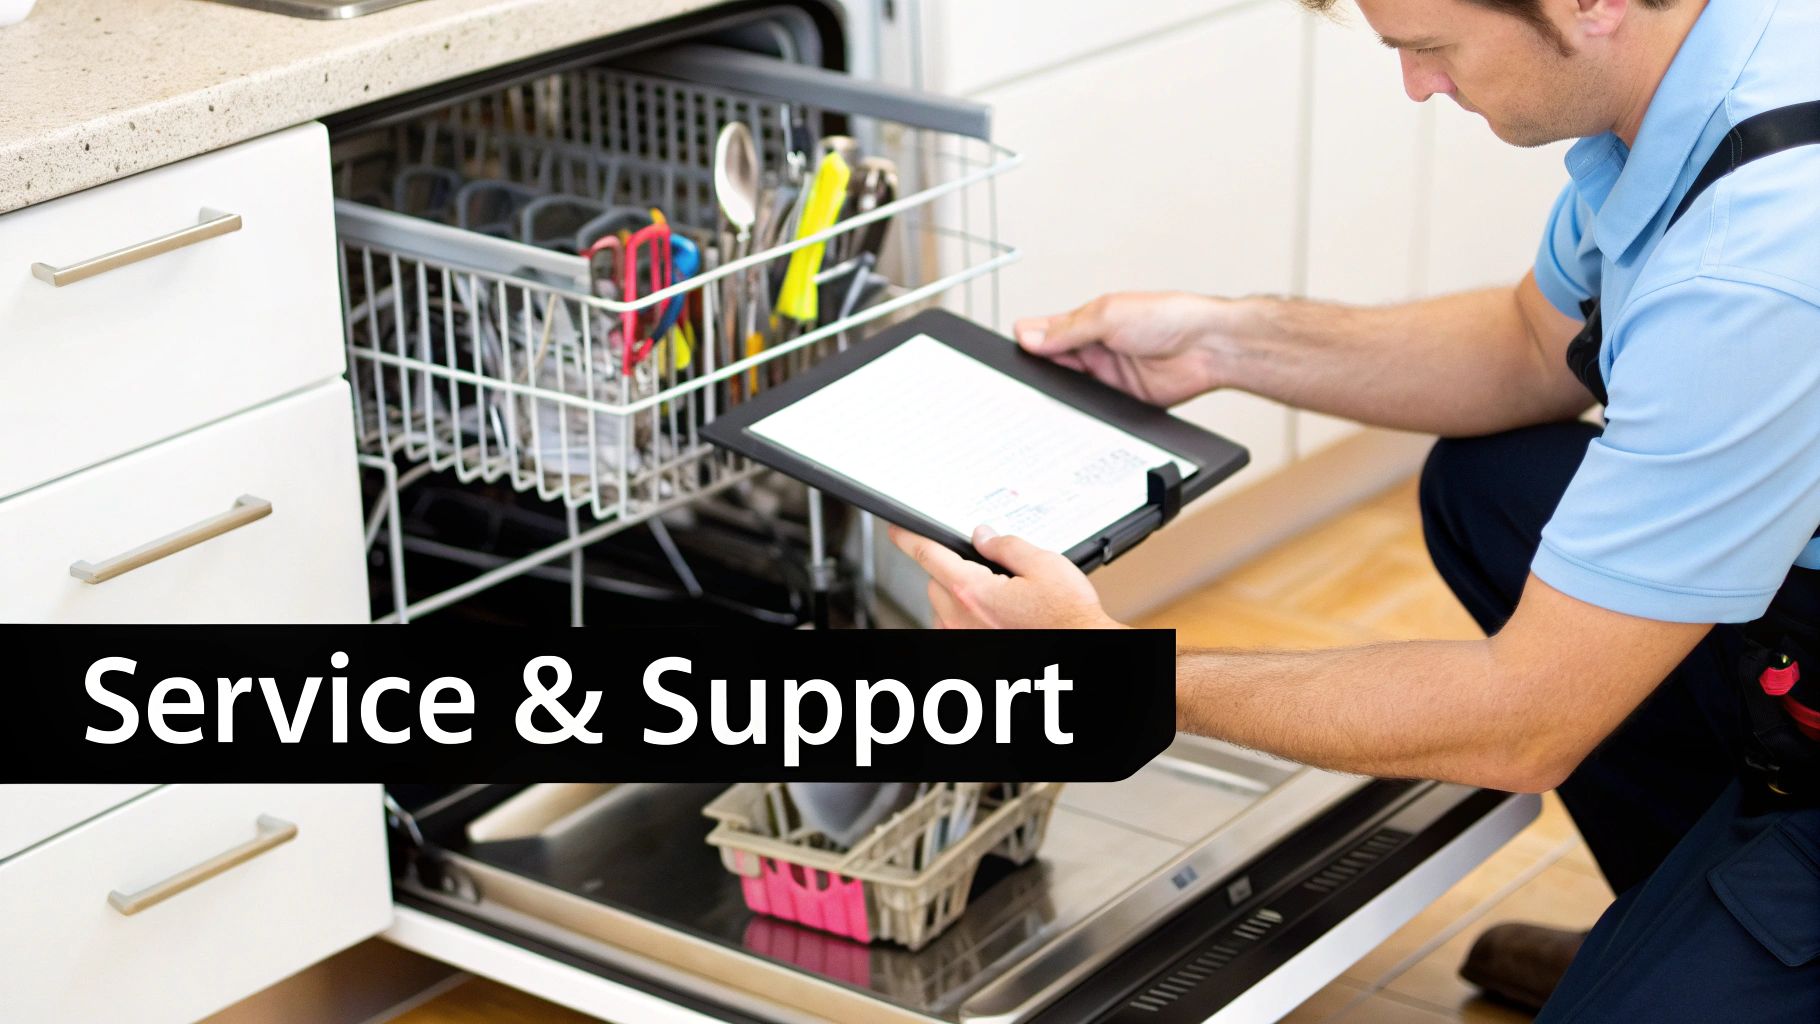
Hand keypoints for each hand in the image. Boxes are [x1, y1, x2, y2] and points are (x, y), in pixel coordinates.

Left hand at [890, 524, 1122, 629]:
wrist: (1081, 645)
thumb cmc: (1068, 617)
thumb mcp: (1044, 566)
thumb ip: (1007, 546)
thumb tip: (983, 536)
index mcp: (974, 593)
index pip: (929, 556)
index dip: (909, 538)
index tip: (897, 530)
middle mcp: (962, 621)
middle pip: (937, 583)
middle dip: (955, 571)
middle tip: (990, 571)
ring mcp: (964, 641)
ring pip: (943, 610)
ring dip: (960, 599)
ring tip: (1000, 601)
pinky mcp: (971, 654)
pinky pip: (953, 631)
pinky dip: (964, 621)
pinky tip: (994, 619)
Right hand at [1015, 292, 1230, 406]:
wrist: (1208, 346)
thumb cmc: (1169, 316)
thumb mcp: (1107, 315)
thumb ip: (1067, 330)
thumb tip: (1029, 336)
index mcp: (1088, 322)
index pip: (1047, 333)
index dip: (1028, 343)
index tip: (1013, 353)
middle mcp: (1095, 349)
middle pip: (1053, 365)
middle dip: (1039, 372)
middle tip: (1026, 380)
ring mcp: (1107, 377)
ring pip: (1070, 391)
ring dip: (1061, 394)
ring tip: (1051, 396)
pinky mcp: (1121, 401)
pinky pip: (1094, 410)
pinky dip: (1084, 413)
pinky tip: (1076, 412)